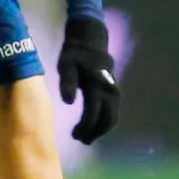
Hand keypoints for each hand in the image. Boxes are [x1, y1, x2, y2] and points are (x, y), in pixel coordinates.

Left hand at [56, 16, 119, 144]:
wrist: (91, 38)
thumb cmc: (74, 53)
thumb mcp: (65, 64)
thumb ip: (67, 82)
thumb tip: (68, 102)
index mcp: (96, 85)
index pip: (93, 114)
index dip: (85, 128)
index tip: (74, 136)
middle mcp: (108, 90)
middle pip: (107, 119)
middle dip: (95, 132)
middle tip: (81, 140)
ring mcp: (113, 90)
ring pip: (112, 117)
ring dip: (101, 129)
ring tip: (86, 137)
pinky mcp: (113, 90)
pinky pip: (112, 111)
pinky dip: (104, 121)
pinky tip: (93, 126)